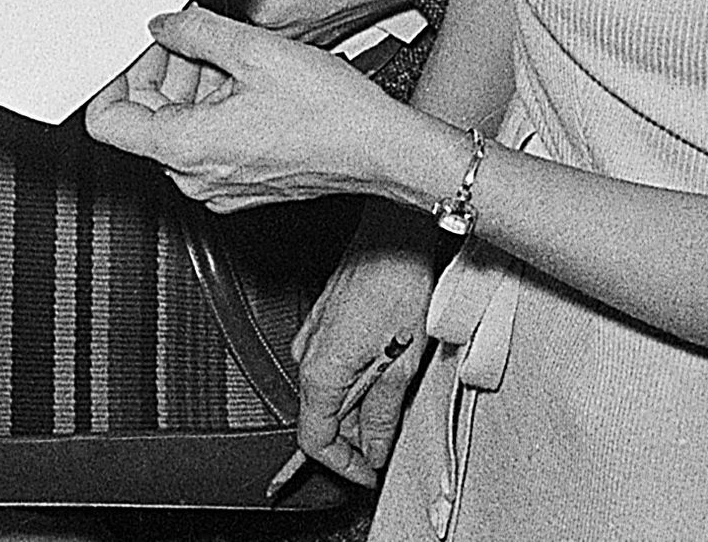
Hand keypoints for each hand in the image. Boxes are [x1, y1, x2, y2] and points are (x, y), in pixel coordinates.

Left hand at [84, 6, 422, 212]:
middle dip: (158, 67)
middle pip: (143, 117)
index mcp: (185, 148)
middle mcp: (194, 176)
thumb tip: (163, 22)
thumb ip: (195, 29)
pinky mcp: (241, 180)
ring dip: (189, 80)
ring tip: (223, 46)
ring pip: (177, 124)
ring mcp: (218, 183)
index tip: (124, 47)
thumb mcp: (254, 49)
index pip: (106, 121)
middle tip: (182, 29)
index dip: (108, 77)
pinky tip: (241, 72)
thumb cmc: (332, 114)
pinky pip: (206, 137)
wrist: (383, 150)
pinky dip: (213, 102)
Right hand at [290, 239, 439, 485]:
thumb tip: (375, 447)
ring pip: (328, 392)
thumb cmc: (398, 284)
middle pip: (322, 417)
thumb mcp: (402, 362)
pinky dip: (354, 380)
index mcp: (320, 372)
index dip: (344, 465)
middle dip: (355, 436)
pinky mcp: (322, 321)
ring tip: (395, 394)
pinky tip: (385, 369)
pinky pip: (331, 366)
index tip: (369, 473)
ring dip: (357, 406)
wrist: (394, 233)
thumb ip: (383, 413)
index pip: (315, 441)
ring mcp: (311, 335)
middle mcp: (306, 354)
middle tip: (390, 439)